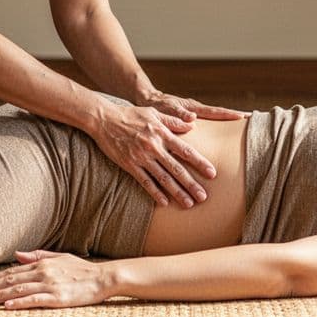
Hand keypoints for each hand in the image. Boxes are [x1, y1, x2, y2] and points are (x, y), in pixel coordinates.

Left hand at [0, 250, 109, 309]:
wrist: (103, 278)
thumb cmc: (82, 270)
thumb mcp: (59, 258)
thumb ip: (37, 256)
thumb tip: (17, 255)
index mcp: (42, 264)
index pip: (12, 272)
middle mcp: (43, 273)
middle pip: (11, 280)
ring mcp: (50, 285)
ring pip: (18, 290)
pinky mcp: (57, 298)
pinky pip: (34, 300)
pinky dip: (19, 302)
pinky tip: (7, 306)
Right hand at [91, 102, 214, 208]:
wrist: (104, 119)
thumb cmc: (131, 115)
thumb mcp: (154, 112)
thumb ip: (173, 120)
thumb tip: (192, 124)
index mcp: (162, 134)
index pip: (185, 151)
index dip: (199, 163)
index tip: (212, 173)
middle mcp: (154, 147)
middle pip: (177, 168)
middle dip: (191, 184)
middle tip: (203, 197)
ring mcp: (141, 157)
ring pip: (163, 178)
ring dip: (176, 192)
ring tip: (188, 204)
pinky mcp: (129, 165)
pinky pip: (144, 181)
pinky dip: (155, 192)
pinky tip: (164, 203)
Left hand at [140, 90, 249, 123]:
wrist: (148, 100)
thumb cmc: (156, 106)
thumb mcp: (165, 110)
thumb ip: (178, 114)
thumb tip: (192, 118)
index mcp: (192, 109)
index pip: (215, 112)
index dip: (229, 115)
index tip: (244, 117)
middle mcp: (196, 110)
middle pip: (221, 114)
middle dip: (236, 116)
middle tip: (254, 120)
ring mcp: (195, 113)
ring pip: (216, 117)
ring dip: (229, 120)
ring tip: (245, 126)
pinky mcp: (191, 117)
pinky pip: (208, 120)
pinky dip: (218, 123)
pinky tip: (225, 132)